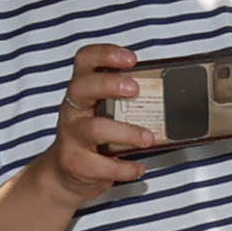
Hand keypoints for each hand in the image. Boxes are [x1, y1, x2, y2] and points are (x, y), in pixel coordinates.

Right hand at [39, 40, 158, 199]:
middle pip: (83, 86)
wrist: (65, 176)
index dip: (105, 54)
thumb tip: (165, 97)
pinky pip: (103, 165)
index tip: (131, 58)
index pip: (84, 60)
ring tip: (148, 138)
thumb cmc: (93, 141)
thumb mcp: (103, 115)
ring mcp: (71, 136)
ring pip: (95, 128)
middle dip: (110, 84)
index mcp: (82, 92)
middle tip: (135, 89)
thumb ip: (124, 104)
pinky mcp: (75, 162)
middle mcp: (72, 110)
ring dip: (127, 132)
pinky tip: (139, 168)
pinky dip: (126, 167)